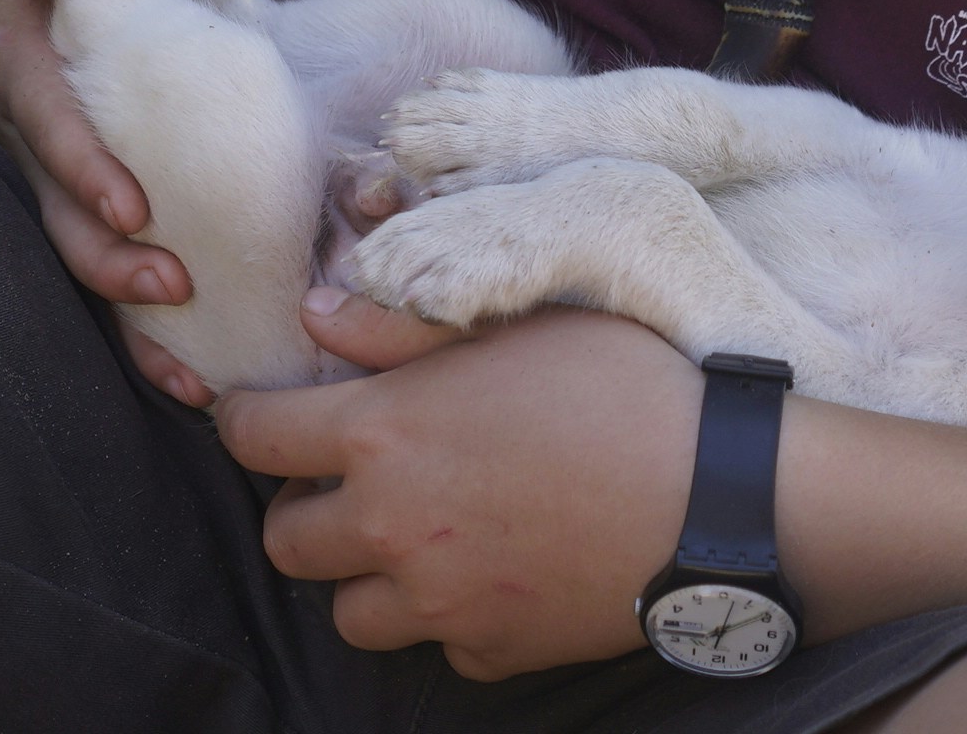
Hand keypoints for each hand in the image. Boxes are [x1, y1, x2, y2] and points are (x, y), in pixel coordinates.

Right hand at [0, 0, 209, 404]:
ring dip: (128, 321)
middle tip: (170, 283)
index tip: (132, 205)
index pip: (44, 118)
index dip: (80, 164)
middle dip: (106, 259)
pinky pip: (112, 289)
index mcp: (25, 71)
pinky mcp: (91, 222)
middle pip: (55, 213)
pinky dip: (145, 341)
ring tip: (189, 370)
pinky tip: (196, 385)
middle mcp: (28, 143)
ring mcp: (55, 192)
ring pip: (80, 265)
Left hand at [216, 296, 699, 680]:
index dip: (244, 419)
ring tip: (417, 539)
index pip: (253, 435)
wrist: (722, 498)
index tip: (262, 415)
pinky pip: (439, 643)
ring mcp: (439, 602)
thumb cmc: (624, 389)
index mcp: (385, 435)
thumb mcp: (516, 324)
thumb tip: (317, 315)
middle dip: (301, 507)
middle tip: (352, 481)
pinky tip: (497, 574)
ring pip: (347, 612)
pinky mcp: (492, 651)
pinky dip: (452, 617)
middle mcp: (391, 528)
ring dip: (366, 577)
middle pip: (284, 539)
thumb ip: (398, 326)